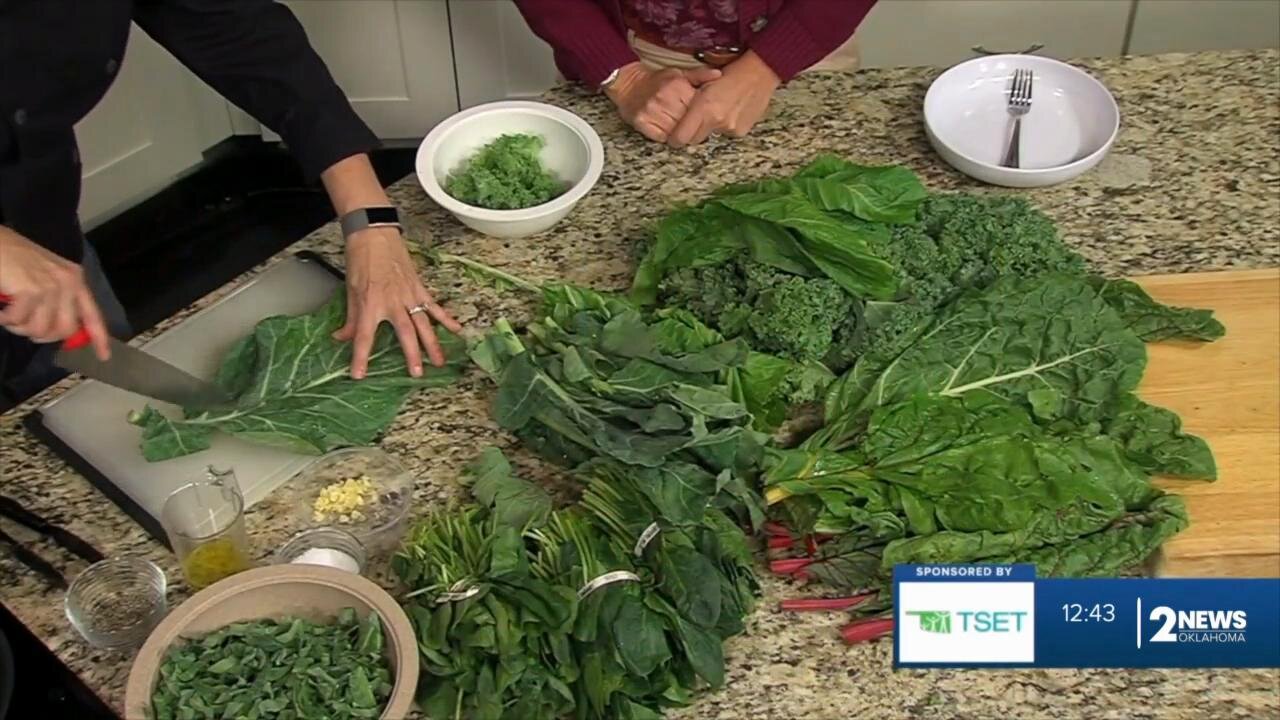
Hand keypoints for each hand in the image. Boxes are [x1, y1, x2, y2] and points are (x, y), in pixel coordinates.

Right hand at [0, 226, 110, 359]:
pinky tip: (2, 309)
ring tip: (11, 315)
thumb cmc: (15, 258)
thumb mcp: (45, 276)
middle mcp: (68, 283)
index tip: (104, 356)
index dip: (99, 338)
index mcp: (75, 280)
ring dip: (21, 328)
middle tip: (25, 327)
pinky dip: (6, 319)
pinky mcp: (30, 291)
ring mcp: (50, 286)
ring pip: (40, 329)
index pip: (92, 314)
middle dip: (43, 335)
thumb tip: (60, 331)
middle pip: (65, 330)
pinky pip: (19, 321)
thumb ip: (58, 300)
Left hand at [334, 227, 461, 377]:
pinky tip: (456, 330)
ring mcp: (408, 295)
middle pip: (404, 334)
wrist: (375, 235)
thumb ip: (351, 318)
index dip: (361, 357)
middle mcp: (392, 302)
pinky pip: (434, 306)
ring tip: (439, 362)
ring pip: (423, 324)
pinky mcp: (418, 288)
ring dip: (432, 344)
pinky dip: (446, 318)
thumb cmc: (361, 259)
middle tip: (417, 373)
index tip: (359, 375)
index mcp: (370, 303)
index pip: (364, 337)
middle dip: (411, 355)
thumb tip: (342, 338)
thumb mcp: (351, 290)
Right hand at [606, 61, 721, 142]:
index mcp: (676, 86)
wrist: (628, 85)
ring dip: (679, 132)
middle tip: (689, 122)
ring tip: (676, 124)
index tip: (699, 115)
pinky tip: (666, 128)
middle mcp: (664, 99)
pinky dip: (666, 136)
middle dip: (690, 124)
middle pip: (687, 121)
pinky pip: (661, 137)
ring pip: (675, 132)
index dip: (700, 114)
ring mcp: (651, 112)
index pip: (697, 108)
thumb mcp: (679, 73)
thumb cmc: (657, 81)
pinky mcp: (641, 123)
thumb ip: (699, 75)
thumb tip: (718, 74)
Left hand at [669, 51, 780, 147]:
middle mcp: (716, 122)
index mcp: (704, 108)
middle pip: (695, 140)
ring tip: (720, 109)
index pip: (681, 137)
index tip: (673, 137)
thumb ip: (690, 103)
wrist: (760, 72)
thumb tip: (678, 120)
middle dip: (692, 133)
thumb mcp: (703, 82)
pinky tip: (732, 111)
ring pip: (711, 136)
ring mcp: (730, 129)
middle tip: (697, 119)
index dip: (675, 139)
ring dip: (711, 127)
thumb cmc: (730, 72)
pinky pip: (726, 134)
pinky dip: (726, 126)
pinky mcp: (740, 132)